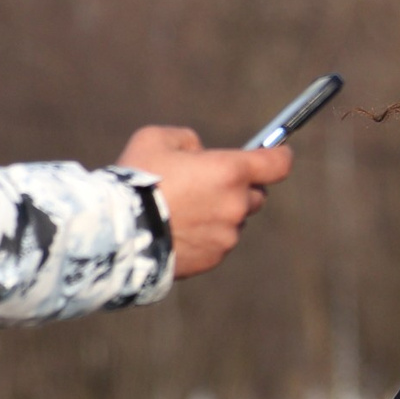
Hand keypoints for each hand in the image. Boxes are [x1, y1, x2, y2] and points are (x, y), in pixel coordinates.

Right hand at [115, 126, 293, 278]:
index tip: (278, 155)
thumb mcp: (157, 139)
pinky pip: (217, 243)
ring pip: (233, 221)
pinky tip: (177, 230)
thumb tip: (199, 154)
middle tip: (208, 185)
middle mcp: (236, 204)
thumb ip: (187, 141)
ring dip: (219, 214)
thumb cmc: (137, 180)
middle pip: (256, 195)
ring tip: (182, 210)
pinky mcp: (213, 259)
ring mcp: (226, 235)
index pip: (277, 164)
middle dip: (239, 188)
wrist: (119, 233)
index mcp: (230, 171)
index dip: (279, 157)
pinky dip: (205, 237)